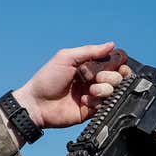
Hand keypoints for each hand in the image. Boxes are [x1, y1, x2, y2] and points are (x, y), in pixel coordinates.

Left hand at [12, 43, 133, 128]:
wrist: (37, 103)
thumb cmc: (47, 79)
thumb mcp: (66, 57)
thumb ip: (90, 51)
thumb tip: (111, 45)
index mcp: (89, 66)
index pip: (113, 63)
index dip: (119, 65)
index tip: (118, 66)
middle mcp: (93, 80)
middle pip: (117, 78)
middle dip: (110, 77)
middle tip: (96, 78)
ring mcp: (92, 96)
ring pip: (113, 92)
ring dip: (103, 90)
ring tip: (89, 91)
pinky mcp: (91, 110)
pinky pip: (105, 106)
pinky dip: (96, 102)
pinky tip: (83, 101)